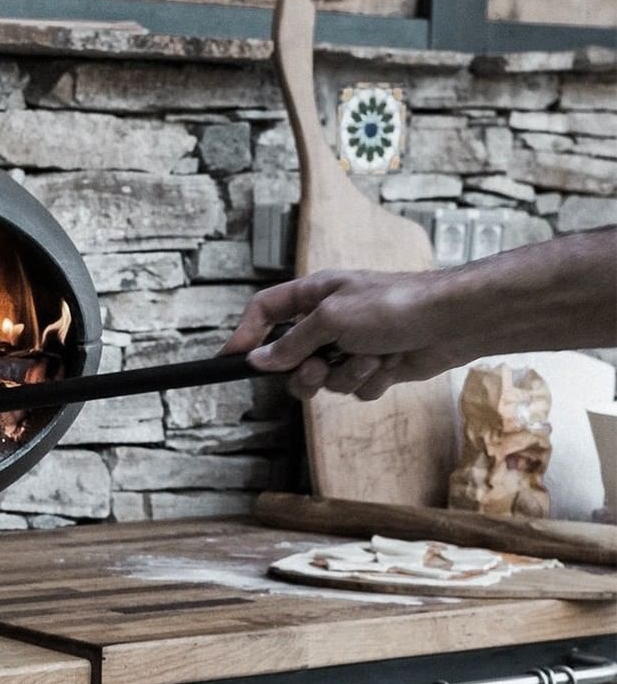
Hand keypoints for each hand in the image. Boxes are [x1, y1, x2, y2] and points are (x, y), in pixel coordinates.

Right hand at [222, 269, 461, 399]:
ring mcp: (350, 346)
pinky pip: (353, 388)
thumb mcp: (332, 319)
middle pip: (290, 359)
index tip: (231, 360)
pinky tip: (390, 364)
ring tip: (371, 359)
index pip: (265, 312)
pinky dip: (369, 381)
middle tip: (318, 369)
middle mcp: (328, 321)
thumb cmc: (394, 305)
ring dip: (346, 375)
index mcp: (313, 296)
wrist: (452, 323)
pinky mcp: (373, 367)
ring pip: (323, 379)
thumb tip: (258, 360)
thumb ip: (292, 343)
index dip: (246, 335)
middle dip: (305, 371)